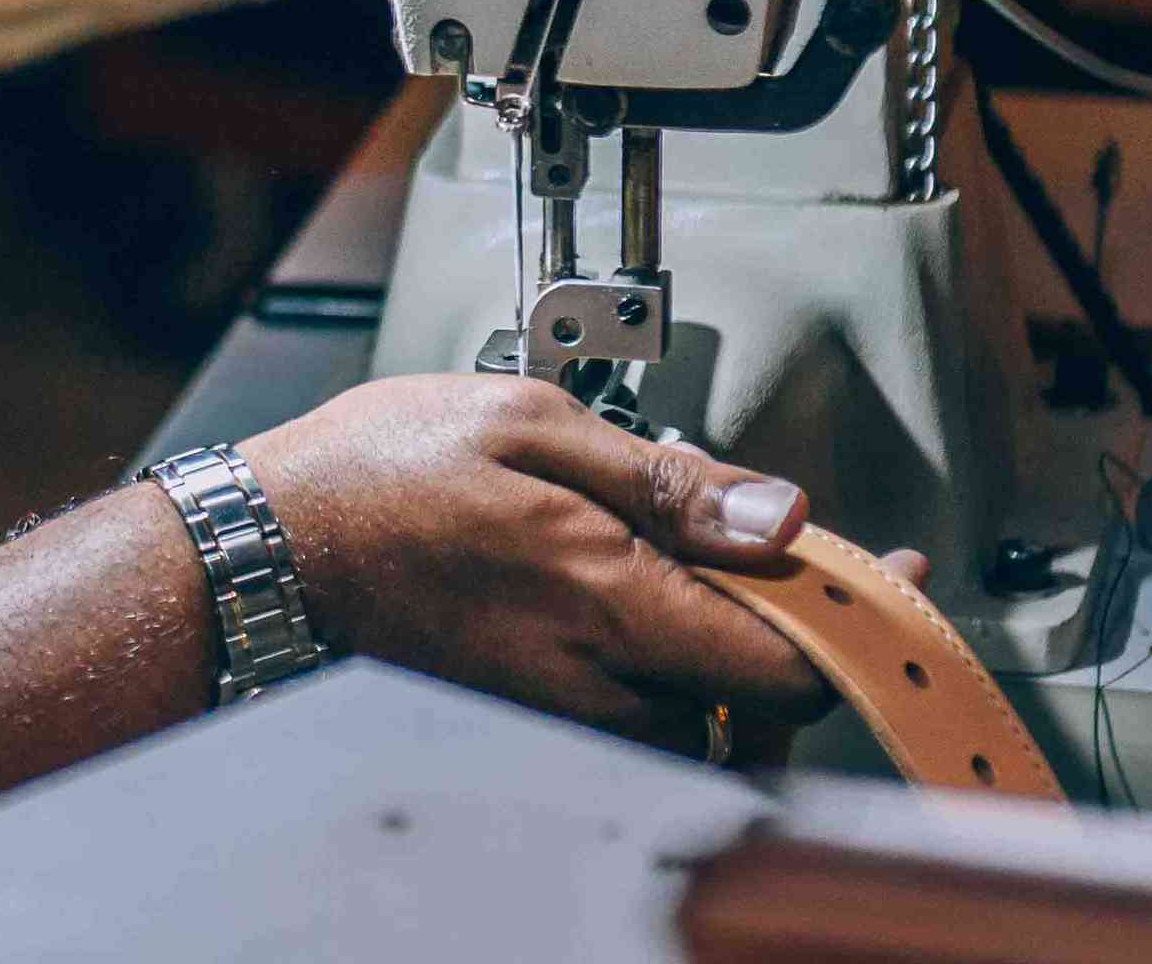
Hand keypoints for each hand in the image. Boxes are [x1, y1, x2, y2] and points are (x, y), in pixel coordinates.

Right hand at [238, 374, 834, 743]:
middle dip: (787, 635)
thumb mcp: (527, 422)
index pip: (789, 656)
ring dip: (723, 664)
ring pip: (698, 720)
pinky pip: (633, 728)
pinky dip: (659, 682)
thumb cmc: (370, 479)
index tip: (891, 576)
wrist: (260, 556)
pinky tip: (628, 615)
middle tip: (787, 568)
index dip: (861, 619)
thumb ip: (665, 477)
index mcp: (607, 597)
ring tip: (692, 583)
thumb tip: (777, 513)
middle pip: (756, 702)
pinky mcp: (528, 730)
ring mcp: (559, 720)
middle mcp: (593, 685)